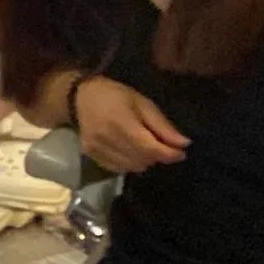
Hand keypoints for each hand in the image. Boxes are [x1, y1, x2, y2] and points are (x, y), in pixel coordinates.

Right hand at [73, 76, 190, 172]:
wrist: (79, 96)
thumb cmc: (114, 95)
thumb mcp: (142, 103)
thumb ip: (162, 125)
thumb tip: (184, 144)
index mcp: (121, 122)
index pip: (151, 148)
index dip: (169, 154)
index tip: (181, 153)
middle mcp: (107, 138)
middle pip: (143, 160)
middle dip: (157, 155)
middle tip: (160, 145)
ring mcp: (97, 148)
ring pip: (132, 167)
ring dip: (143, 161)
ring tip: (143, 147)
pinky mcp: (91, 155)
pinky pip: (118, 169)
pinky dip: (129, 163)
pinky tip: (128, 151)